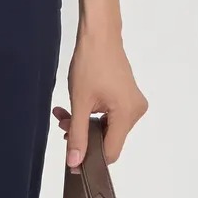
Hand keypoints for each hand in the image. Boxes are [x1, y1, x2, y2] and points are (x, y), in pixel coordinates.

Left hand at [53, 29, 147, 167]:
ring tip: (64, 114)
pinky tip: (76, 109)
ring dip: (84, 124)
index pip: (111, 152)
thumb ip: (77, 134)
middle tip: (62, 124)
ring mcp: (133, 104)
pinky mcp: (128, 98)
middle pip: (108, 139)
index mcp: (127, 114)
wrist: (99, 35)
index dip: (90, 158)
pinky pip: (110, 116)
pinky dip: (92, 115)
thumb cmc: (89, 63)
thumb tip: (74, 163)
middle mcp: (135, 112)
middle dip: (83, 135)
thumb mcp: (79, 102)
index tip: (70, 158)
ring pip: (106, 128)